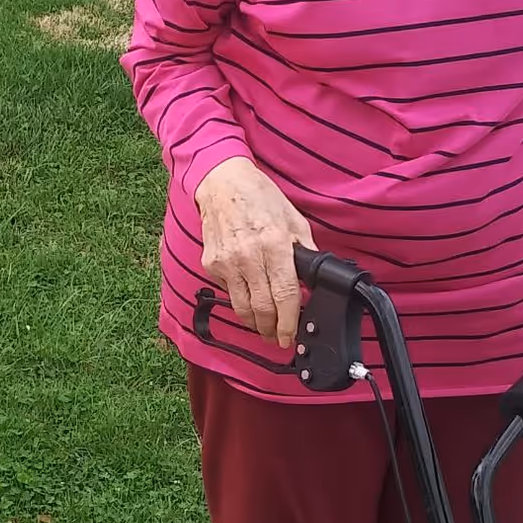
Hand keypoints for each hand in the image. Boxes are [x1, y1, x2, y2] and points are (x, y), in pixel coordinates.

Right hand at [194, 156, 314, 348]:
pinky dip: (240, 301)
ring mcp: (226, 262)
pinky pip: (228, 292)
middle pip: (261, 309)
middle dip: (272, 330)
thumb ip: (305, 251)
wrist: (222, 183)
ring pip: (242, 308)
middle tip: (279, 339)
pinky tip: (249, 298)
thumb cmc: (260, 197)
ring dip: (255, 324)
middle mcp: (248, 257)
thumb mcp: (294, 220)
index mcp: (274, 245)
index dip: (289, 322)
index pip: (284, 296)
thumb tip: (311, 279)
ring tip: (265, 329)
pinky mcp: (211, 264)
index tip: (291, 336)